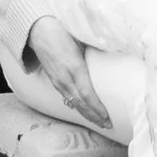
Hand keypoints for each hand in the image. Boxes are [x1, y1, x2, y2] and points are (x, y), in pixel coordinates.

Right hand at [26, 17, 112, 131]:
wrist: (38, 31)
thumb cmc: (62, 32)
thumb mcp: (82, 39)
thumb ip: (98, 47)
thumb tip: (118, 50)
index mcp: (75, 68)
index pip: (87, 94)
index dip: (97, 108)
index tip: (107, 117)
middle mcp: (65, 78)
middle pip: (82, 103)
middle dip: (95, 116)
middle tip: (108, 126)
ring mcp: (58, 81)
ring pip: (74, 103)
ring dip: (87, 114)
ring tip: (99, 122)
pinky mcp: (54, 81)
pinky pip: (67, 98)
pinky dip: (77, 107)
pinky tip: (84, 111)